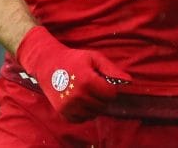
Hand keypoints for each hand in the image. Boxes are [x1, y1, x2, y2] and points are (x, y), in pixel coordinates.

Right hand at [16, 26, 130, 121]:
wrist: (48, 64)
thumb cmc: (74, 59)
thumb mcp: (94, 58)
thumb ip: (112, 70)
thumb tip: (130, 81)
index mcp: (88, 81)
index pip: (110, 94)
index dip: (110, 88)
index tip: (103, 81)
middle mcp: (78, 96)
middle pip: (103, 105)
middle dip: (102, 96)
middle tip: (94, 86)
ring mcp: (69, 106)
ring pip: (93, 113)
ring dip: (94, 105)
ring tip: (87, 92)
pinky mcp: (63, 112)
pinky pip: (82, 119)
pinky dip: (84, 112)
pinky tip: (81, 101)